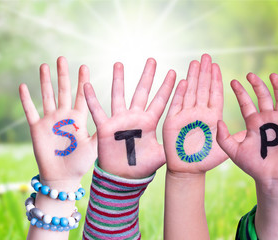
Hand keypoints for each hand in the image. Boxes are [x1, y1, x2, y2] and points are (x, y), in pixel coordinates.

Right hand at [19, 57, 96, 183]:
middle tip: (62, 58)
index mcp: (78, 118)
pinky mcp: (36, 129)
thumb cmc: (80, 163)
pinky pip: (30, 111)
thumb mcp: (94, 146)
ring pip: (47, 96)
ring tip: (44, 65)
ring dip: (45, 81)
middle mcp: (63, 116)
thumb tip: (117, 123)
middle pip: (63, 91)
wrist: (62, 177)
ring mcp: (49, 121)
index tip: (83, 66)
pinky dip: (26, 99)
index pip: (81, 95)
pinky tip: (23, 86)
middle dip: (63, 75)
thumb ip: (102, 133)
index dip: (82, 81)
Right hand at [83, 58, 175, 178]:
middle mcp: (135, 117)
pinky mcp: (105, 128)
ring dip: (119, 80)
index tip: (175, 73)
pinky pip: (97, 111)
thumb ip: (173, 145)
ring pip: (119, 95)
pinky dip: (91, 99)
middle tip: (152, 60)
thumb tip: (191, 141)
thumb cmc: (142, 167)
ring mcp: (119, 121)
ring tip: (119, 63)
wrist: (123, 178)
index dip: (167, 88)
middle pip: (142, 92)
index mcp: (149, 122)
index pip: (160, 101)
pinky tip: (86, 84)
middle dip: (147, 76)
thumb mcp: (162, 155)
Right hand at [163, 54, 242, 173]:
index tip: (217, 66)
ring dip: (192, 77)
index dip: (215, 79)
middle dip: (204, 72)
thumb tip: (252, 128)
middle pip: (202, 88)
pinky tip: (182, 80)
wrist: (188, 171)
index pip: (214, 94)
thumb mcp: (225, 148)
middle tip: (207, 56)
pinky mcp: (172, 121)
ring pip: (189, 92)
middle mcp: (198, 113)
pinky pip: (176, 104)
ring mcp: (185, 116)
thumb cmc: (205, 160)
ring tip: (195, 62)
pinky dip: (179, 93)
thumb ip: (236, 137)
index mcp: (211, 116)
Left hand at [217, 73, 277, 189]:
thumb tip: (218, 120)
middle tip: (249, 74)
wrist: (273, 177)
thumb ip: (223, 137)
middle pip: (263, 97)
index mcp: (253, 123)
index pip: (246, 103)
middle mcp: (267, 119)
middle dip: (257, 85)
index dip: (240, 92)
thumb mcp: (233, 151)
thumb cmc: (253, 166)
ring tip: (272, 75)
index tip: (233, 81)